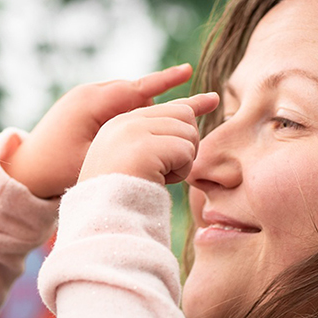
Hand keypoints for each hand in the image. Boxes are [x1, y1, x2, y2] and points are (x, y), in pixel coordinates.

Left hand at [3, 64, 194, 197]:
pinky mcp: (81, 106)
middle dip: (158, 106)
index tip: (189, 71)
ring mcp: (83, 98)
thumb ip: (125, 144)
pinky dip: (129, 113)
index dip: (166, 80)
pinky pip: (114, 103)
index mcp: (91, 102)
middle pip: (135, 93)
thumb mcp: (93, 159)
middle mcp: (88, 93)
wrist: (24, 168)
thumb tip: (159, 135)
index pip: (137, 88)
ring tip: (159, 132)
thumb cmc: (57, 169)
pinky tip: (140, 128)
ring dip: (142, 111)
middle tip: (183, 121)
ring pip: (126, 98)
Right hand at [78, 93, 219, 184]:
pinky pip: (185, 151)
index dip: (193, 106)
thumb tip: (204, 107)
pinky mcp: (145, 147)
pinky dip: (180, 172)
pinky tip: (159, 181)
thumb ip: (160, 136)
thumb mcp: (139, 158)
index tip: (213, 100)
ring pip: (188, 132)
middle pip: (184, 115)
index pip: (168, 107)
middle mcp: (125, 121)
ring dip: (183, 161)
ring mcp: (133, 132)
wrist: (104, 217)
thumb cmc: (125, 196)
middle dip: (186, 144)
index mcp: (120, 124)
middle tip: (167, 169)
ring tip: (158, 176)